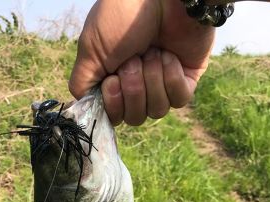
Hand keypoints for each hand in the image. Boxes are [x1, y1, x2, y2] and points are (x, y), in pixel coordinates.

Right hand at [69, 0, 214, 125]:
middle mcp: (139, 85)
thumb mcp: (91, 50)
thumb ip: (82, 84)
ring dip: (152, 80)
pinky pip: (179, 99)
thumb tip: (83, 108)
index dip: (114, 105)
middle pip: (135, 118)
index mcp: (115, 81)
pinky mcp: (187, 78)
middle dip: (134, 89)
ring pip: (157, 110)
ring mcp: (163, 83)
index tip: (112, 81)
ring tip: (152, 53)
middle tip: (134, 60)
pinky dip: (171, 79)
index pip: (114, 117)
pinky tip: (169, 56)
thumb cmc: (121, 17)